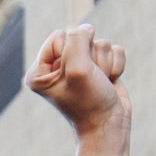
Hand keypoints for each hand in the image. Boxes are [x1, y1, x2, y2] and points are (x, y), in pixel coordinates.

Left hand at [27, 24, 129, 155]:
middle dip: (91, 59)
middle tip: (90, 82)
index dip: (73, 52)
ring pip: (100, 44)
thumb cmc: (89, 103)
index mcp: (40, 71)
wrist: (110, 128)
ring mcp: (80, 67)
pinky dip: (116, 66)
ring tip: (100, 84)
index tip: (76, 76)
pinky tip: (109, 83)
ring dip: (104, 65)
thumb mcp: (78, 68)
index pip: (59, 37)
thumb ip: (77, 39)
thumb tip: (87, 28)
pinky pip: (114, 50)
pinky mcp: (100, 68)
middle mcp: (58, 68)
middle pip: (81, 38)